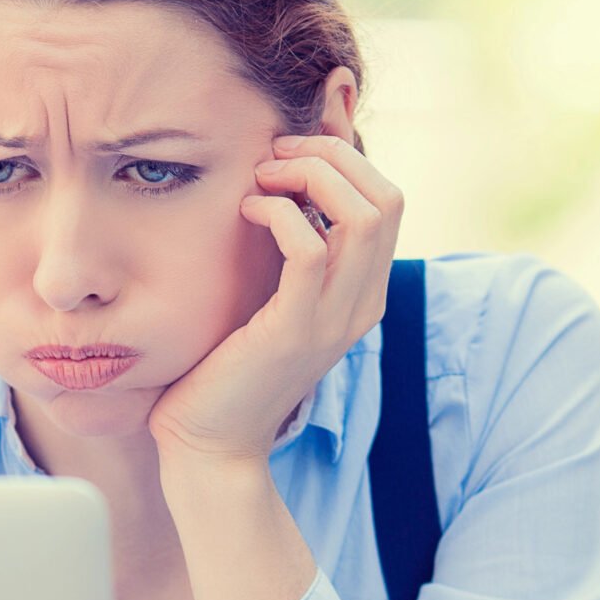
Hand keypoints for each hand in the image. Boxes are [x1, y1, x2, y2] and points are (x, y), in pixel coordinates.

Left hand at [148, 133, 407, 466]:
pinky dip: (280, 214)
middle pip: (385, 197)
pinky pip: (311, 250)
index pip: (388, 200)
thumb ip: (290, 252)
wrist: (210, 444)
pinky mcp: (294, 331)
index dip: (344, 159)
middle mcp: (361, 303)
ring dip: (310, 176)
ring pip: (361, 215)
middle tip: (275, 156)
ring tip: (263, 178)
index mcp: (363, 292)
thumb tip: (281, 186)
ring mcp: (334, 319)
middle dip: (331, 155)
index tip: (287, 155)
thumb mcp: (271, 299)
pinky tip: (248, 211)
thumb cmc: (227, 366)